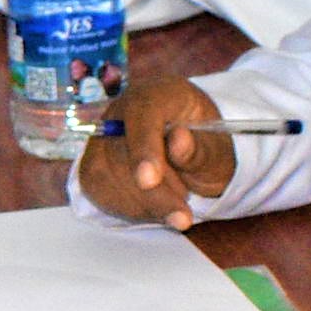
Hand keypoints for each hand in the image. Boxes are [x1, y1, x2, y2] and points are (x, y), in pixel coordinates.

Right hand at [75, 78, 238, 228]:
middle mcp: (123, 108)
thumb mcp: (218, 152)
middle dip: (152, 193)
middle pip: (121, 151)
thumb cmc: (206, 148)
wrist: (192, 155)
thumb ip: (201, 149)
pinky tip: (153, 209)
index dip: (143, 148)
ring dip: (143, 203)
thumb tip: (179, 140)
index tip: (149, 180)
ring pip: (104, 173)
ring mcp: (102, 135)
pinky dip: (128, 207)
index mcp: (160, 93)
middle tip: (183, 217)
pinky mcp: (92, 161)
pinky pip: (97, 188)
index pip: (142, 113)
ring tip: (175, 206)